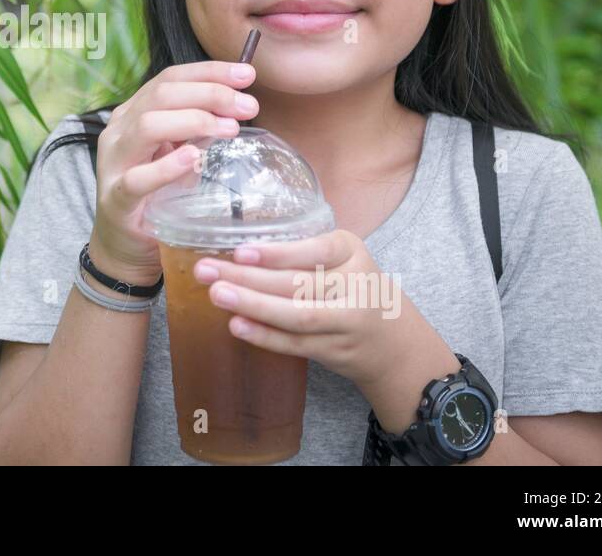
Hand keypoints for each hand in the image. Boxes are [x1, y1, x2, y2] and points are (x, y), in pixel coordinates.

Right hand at [91, 60, 259, 281]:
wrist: (124, 244)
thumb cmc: (154, 194)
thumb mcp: (178, 154)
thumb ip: (197, 131)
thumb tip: (234, 108)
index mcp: (134, 113)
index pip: (170, 78)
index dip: (209, 72)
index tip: (247, 74)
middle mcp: (119, 130)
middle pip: (161, 95)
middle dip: (210, 94)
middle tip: (247, 106)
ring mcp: (114, 163)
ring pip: (147, 125)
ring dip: (193, 121)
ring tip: (228, 129)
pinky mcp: (116, 199)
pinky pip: (137, 179)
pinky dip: (166, 167)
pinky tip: (192, 158)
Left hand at [190, 228, 415, 387]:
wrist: (395, 340)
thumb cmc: (354, 285)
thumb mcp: (343, 258)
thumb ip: (304, 252)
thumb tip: (236, 251)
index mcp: (353, 252)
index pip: (316, 250)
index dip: (278, 253)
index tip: (240, 252)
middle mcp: (356, 286)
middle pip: (297, 284)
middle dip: (248, 278)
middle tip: (206, 271)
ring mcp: (348, 322)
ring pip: (296, 316)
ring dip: (252, 306)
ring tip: (216, 295)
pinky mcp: (336, 351)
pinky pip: (296, 344)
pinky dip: (265, 336)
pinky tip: (237, 325)